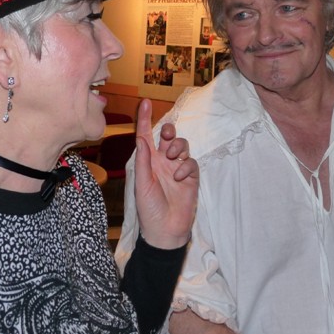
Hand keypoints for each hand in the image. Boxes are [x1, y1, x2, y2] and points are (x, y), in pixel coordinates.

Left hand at [133, 98, 197, 248]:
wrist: (165, 231)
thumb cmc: (149, 209)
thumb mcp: (141, 184)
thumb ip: (143, 161)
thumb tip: (142, 138)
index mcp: (147, 162)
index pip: (146, 135)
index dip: (145, 119)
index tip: (144, 102)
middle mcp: (162, 162)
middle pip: (168, 137)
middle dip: (169, 130)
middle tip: (167, 134)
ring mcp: (178, 169)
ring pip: (182, 146)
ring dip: (178, 146)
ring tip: (173, 158)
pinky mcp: (191, 177)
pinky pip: (191, 162)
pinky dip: (186, 166)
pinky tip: (179, 177)